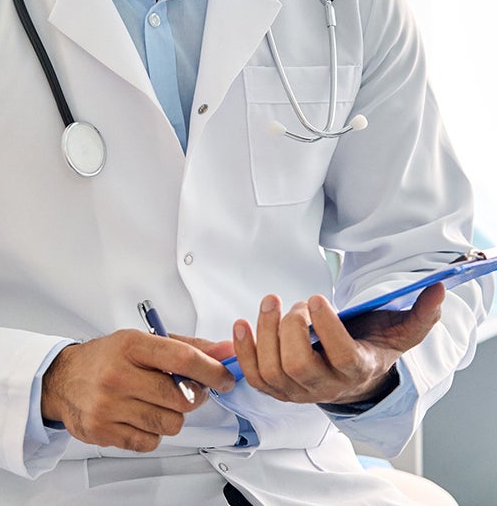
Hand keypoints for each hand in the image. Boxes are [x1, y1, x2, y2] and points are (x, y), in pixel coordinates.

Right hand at [41, 329, 236, 451]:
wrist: (62, 380)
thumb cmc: (105, 359)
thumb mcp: (142, 342)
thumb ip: (188, 348)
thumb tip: (227, 352)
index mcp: (130, 346)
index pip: (183, 358)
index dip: (212, 371)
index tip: (224, 377)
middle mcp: (117, 375)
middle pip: (181, 398)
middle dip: (192, 397)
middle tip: (184, 392)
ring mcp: (108, 405)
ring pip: (170, 424)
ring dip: (170, 417)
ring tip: (154, 403)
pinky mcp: (103, 431)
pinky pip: (150, 442)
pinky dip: (151, 433)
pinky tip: (137, 417)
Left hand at [232, 283, 443, 404]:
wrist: (353, 376)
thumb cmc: (371, 346)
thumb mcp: (400, 331)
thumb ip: (421, 314)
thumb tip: (439, 290)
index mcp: (356, 370)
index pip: (341, 356)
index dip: (326, 328)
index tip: (316, 298)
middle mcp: (325, 386)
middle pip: (297, 365)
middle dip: (290, 328)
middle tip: (295, 303)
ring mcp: (297, 391)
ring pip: (272, 370)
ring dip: (265, 332)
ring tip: (270, 302)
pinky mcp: (276, 390)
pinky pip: (254, 376)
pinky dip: (243, 350)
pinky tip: (242, 324)